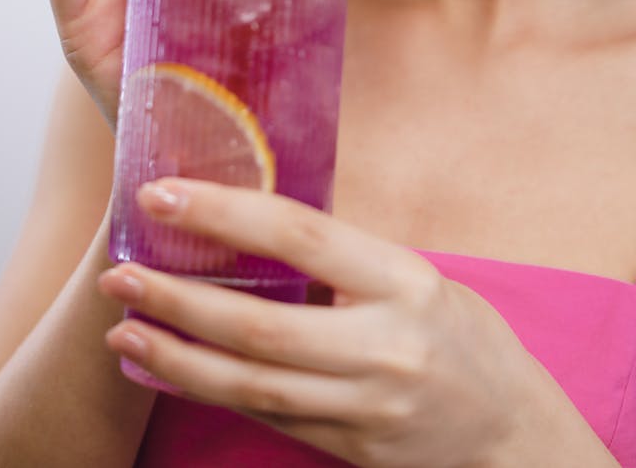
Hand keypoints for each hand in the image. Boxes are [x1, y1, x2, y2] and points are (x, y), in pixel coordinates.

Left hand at [99, 180, 533, 467]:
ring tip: (123, 326)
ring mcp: (365, 408)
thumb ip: (348, 261)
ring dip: (177, 357)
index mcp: (404, 282)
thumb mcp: (419, 279)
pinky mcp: (349, 449)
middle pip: (260, 325)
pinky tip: (171, 369)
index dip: (225, 212)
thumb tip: (259, 226)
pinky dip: (211, 392)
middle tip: (120, 272)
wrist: (514, 437)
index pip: (300, 236)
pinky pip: (268, 417)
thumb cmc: (466, 339)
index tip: (164, 194)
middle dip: (178, 297)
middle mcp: (384, 347)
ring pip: (251, 384)